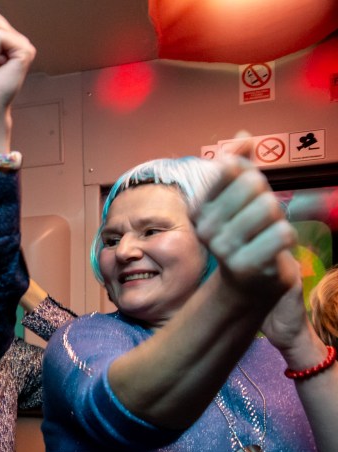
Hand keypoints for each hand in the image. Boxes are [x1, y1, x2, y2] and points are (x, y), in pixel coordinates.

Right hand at [196, 154, 295, 299]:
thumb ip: (240, 163)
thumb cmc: (246, 231)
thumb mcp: (239, 196)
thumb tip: (243, 136)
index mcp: (199, 208)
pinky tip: (274, 247)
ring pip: (269, 208)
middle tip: (261, 217)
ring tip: (267, 232)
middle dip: (266, 196)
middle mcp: (205, 228)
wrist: (248, 280)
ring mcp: (223, 248)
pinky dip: (286, 236)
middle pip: (253, 185)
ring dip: (278, 217)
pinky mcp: (245, 266)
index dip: (249, 174)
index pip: (230, 168)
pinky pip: (282, 234)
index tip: (247, 194)